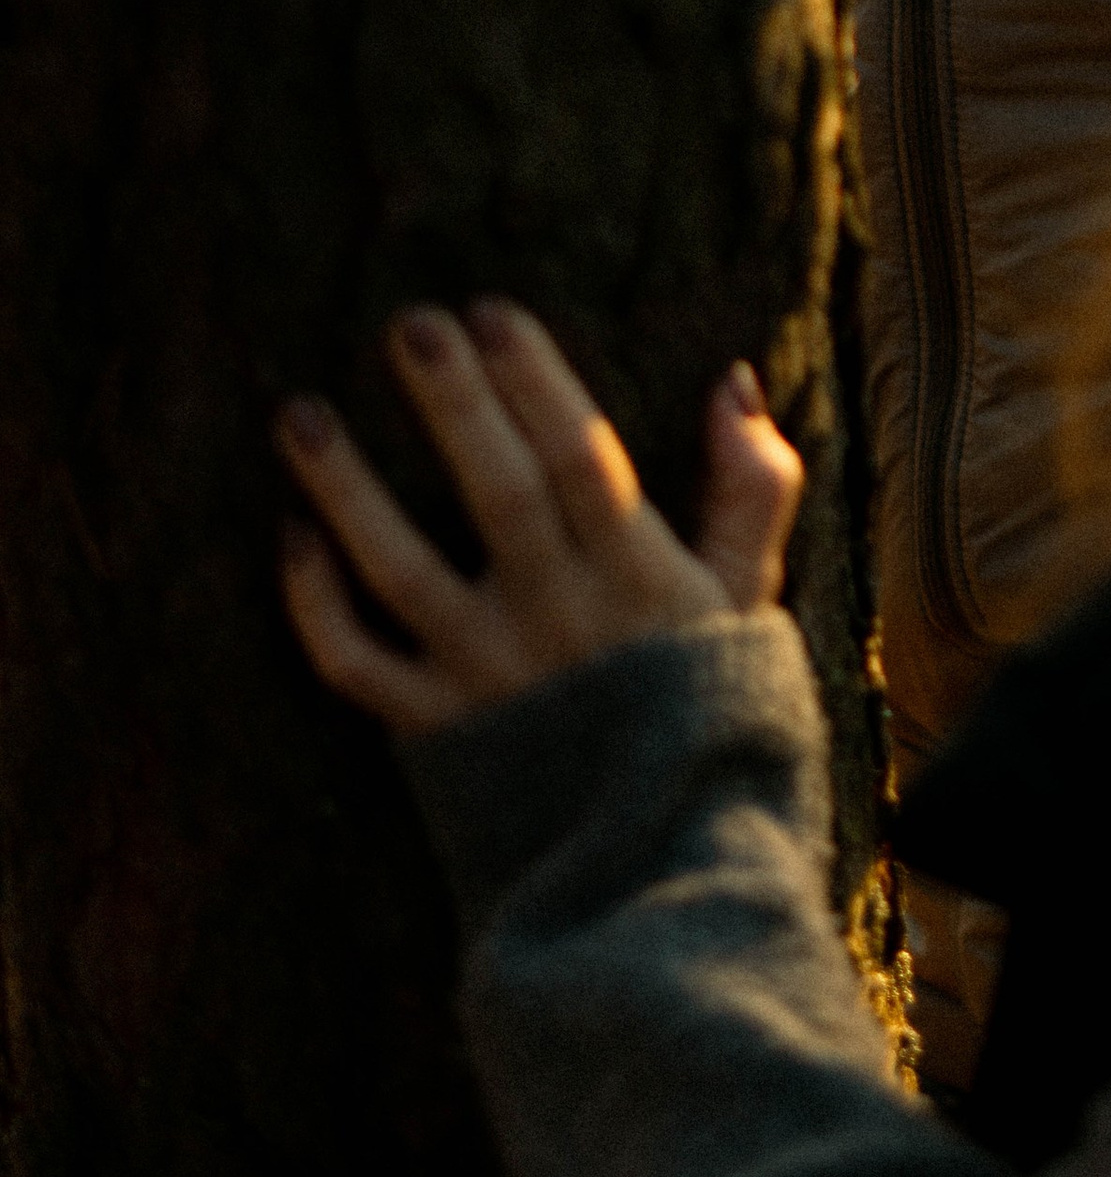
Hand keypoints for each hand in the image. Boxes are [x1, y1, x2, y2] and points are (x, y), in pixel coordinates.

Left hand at [276, 302, 802, 734]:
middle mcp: (555, 618)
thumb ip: (751, 493)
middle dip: (454, 403)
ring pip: (401, 570)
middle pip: (497, 492)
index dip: (537, 382)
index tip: (494, 311)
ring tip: (301, 414)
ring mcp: (485, 675)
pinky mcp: (432, 731)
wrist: (664, 865)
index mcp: (637, 579)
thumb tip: (734, 382)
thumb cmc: (710, 715)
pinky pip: (356, 663)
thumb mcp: (748, 601)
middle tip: (410, 321)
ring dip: (346, 489)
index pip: (582, 458)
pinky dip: (315, 602)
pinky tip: (292, 534)